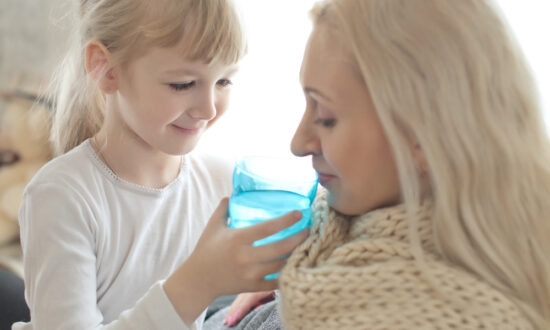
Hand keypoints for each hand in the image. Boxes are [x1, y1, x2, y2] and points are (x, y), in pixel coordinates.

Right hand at [164, 198, 307, 324]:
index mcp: (238, 239)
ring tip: (305, 246)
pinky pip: (275, 283)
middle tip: (309, 230)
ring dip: (296, 255)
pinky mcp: (251, 286)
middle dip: (299, 238)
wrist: (198, 280)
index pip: (268, 228)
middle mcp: (246, 257)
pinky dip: (286, 275)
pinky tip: (295, 267)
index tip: (299, 213)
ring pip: (281, 265)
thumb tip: (232, 195)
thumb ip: (223, 209)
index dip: (286, 220)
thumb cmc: (206, 250)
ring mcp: (250, 273)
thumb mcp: (213, 226)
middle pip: (281, 247)